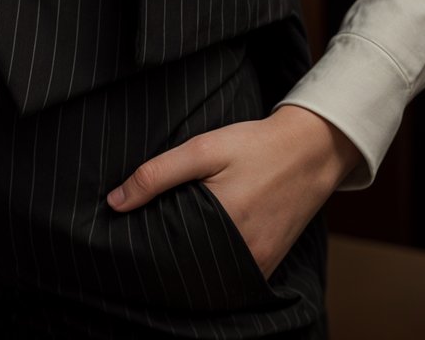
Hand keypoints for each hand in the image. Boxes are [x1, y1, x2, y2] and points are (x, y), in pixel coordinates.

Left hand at [105, 105, 362, 281]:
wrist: (310, 151)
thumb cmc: (255, 146)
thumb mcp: (204, 148)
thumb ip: (158, 174)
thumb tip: (114, 202)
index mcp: (223, 221)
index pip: (167, 251)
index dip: (145, 246)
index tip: (127, 236)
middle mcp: (242, 254)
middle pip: (186, 270)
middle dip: (165, 259)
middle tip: (147, 241)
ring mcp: (258, 265)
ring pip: (208, 279)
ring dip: (188, 266)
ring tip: (172, 244)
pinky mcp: (268, 267)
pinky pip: (232, 278)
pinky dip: (213, 267)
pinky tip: (201, 247)